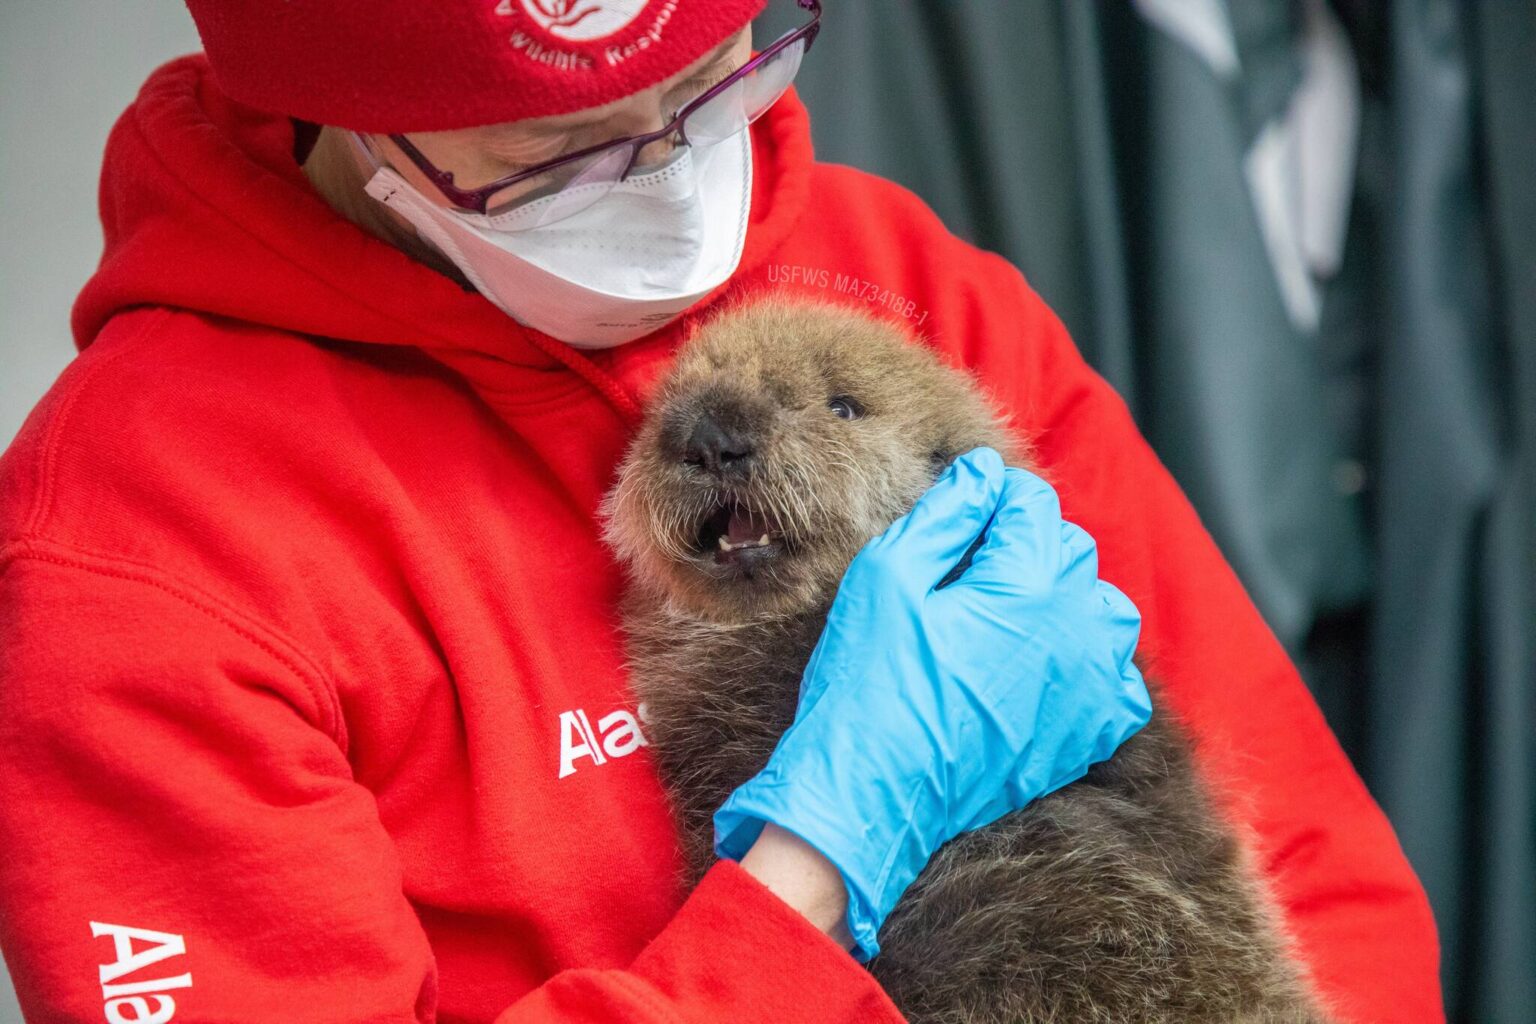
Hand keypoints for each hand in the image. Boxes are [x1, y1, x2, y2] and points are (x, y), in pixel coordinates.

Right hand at [715, 447, 1151, 959]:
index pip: (1031, 503)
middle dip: (1024, 545)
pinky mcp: (1086, 736)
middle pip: (1070, 549)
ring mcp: (1089, 686)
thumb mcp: (886, 578)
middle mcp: (1076, 629)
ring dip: (1065, 598)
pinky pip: (1118, 681)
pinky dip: (1092, 664)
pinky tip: (1042, 669)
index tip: (954, 523)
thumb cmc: (869, 684)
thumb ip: (946, 515)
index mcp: (1027, 582)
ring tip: (1006, 616)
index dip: (988, 501)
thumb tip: (986, 474)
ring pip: (1105, 609)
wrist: (872, 794)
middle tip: (963, 575)